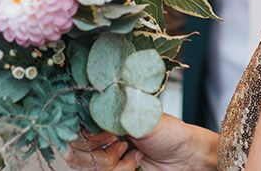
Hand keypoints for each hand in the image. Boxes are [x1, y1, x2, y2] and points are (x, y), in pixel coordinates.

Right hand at [65, 118, 216, 170]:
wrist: (185, 158)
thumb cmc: (169, 133)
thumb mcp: (145, 117)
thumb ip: (120, 112)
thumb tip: (105, 97)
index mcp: (108, 115)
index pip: (76, 123)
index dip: (85, 132)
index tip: (106, 134)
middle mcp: (102, 134)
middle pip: (75, 149)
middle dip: (99, 152)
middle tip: (122, 145)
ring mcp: (105, 155)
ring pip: (88, 166)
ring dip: (112, 164)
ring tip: (132, 153)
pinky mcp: (112, 170)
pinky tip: (134, 162)